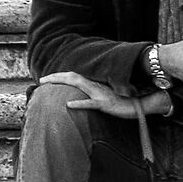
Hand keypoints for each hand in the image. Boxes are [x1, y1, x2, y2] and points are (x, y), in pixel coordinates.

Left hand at [39, 71, 166, 120]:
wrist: (141, 104)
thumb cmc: (124, 102)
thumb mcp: (107, 98)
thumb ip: (96, 95)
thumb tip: (84, 97)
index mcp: (95, 85)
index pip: (75, 77)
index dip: (60, 77)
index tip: (47, 79)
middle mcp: (96, 86)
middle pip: (72, 77)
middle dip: (55, 77)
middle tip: (41, 80)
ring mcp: (100, 94)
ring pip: (78, 84)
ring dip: (61, 82)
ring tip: (47, 83)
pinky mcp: (105, 104)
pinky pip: (91, 103)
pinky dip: (79, 103)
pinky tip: (68, 105)